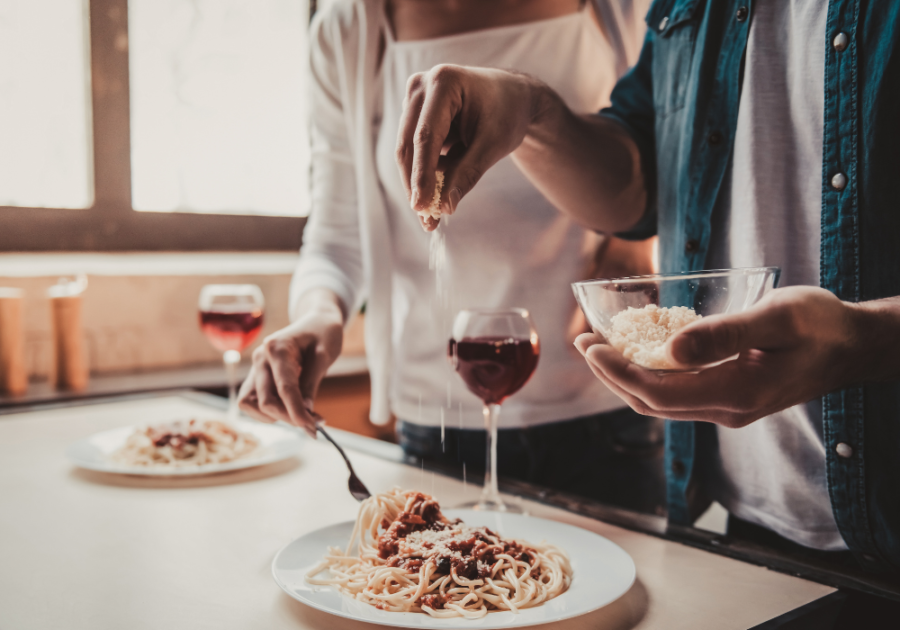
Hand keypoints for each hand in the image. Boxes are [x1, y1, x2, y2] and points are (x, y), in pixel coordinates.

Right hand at [237, 305, 342, 435]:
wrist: (316, 321)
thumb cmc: (322, 334)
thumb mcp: (324, 355)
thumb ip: (311, 383)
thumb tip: (305, 411)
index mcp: (276, 348)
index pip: (284, 389)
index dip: (297, 412)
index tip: (313, 429)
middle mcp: (260, 358)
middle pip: (265, 401)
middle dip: (289, 418)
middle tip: (315, 424)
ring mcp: (255, 368)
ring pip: (251, 404)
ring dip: (274, 416)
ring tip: (300, 414)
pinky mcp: (256, 376)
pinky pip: (251, 402)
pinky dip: (267, 412)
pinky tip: (288, 409)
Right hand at [396, 65, 542, 229]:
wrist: (512, 97)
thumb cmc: (507, 113)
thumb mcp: (493, 145)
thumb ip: (468, 173)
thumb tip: (445, 207)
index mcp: (443, 82)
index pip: (426, 137)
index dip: (421, 175)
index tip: (421, 206)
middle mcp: (421, 86)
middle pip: (408, 144)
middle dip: (415, 184)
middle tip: (426, 220)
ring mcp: (414, 98)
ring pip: (407, 150)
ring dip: (418, 183)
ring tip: (433, 216)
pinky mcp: (414, 114)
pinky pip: (413, 150)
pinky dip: (424, 174)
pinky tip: (437, 195)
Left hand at [574, 286, 862, 427]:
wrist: (852, 347)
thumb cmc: (819, 325)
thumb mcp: (776, 318)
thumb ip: (724, 334)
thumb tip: (670, 349)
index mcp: (738, 393)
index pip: (659, 392)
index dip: (618, 373)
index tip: (590, 346)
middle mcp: (727, 409)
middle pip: (653, 402)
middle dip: (612, 374)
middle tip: (583, 342)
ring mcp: (728, 409)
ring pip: (663, 402)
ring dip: (626, 377)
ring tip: (599, 347)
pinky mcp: (729, 399)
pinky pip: (678, 394)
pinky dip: (650, 375)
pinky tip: (638, 351)